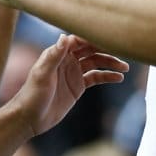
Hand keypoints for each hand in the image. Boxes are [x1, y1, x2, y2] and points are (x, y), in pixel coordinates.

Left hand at [10, 34, 127, 136]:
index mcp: (58, 53)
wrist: (29, 118)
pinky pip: (96, 78)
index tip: (110, 37)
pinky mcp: (78, 86)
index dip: (94, 38)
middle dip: (106, 50)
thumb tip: (65, 37)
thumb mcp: (42, 74)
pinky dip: (107, 76)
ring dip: (110, 63)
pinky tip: (118, 78)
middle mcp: (67, 60)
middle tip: (123, 52)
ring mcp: (73, 73)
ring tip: (125, 67)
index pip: (79, 40)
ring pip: (96, 63)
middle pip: (91, 50)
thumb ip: (54, 55)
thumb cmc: (32, 94)